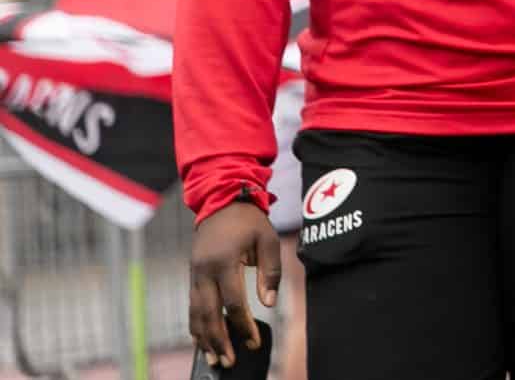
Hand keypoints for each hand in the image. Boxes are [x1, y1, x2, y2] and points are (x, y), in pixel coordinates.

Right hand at [187, 200, 278, 367]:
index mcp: (224, 262)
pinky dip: (196, 326)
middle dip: (219, 341)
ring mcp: (194, 275)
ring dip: (204, 339)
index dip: (244, 326)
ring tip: (214, 359)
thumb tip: (268, 303)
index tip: (254, 342)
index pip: (233, 303)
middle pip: (208, 315)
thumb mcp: (268, 240)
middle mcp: (204, 272)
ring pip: (195, 314)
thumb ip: (271, 272)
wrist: (221, 203)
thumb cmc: (248, 222)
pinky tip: (202, 341)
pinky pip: (191, 307)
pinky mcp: (192, 277)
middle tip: (229, 362)